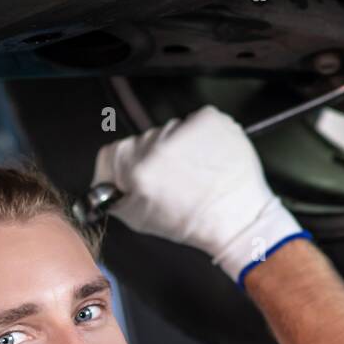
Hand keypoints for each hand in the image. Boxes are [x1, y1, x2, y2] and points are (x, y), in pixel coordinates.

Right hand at [91, 105, 306, 284]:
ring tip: (193, 172)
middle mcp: (159, 144)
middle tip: (171, 181)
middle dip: (151, 160)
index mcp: (138, 169)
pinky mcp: (209, 120)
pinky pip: (194, 123)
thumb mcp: (140, 221)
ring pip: (168, 133)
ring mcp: (186, 128)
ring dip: (176, 148)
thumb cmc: (195, 223)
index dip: (118, 170)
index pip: (110, 155)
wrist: (238, 217)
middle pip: (141, 142)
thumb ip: (114, 198)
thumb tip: (105, 183)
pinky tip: (205, 160)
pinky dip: (199, 138)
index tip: (129, 178)